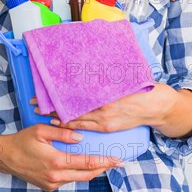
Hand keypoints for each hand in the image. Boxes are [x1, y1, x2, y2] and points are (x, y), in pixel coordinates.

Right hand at [0, 123, 124, 191]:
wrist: (5, 157)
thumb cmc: (23, 140)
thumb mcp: (42, 130)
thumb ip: (63, 133)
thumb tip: (81, 138)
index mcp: (56, 161)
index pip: (86, 163)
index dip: (104, 161)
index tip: (116, 159)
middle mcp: (55, 176)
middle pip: (86, 174)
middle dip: (103, 168)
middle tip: (118, 162)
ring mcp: (52, 183)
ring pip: (78, 178)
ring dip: (92, 171)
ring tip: (105, 162)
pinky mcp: (48, 186)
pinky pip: (69, 179)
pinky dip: (79, 173)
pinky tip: (86, 165)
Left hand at [30, 83, 175, 132]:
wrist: (156, 106)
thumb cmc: (141, 87)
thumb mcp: (124, 77)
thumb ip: (107, 75)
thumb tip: (91, 64)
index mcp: (106, 94)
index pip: (77, 94)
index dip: (59, 94)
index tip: (44, 89)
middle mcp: (102, 108)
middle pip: (71, 107)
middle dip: (52, 105)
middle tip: (35, 101)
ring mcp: (104, 119)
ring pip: (75, 119)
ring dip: (57, 116)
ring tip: (41, 112)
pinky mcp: (107, 127)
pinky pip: (85, 126)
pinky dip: (70, 125)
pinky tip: (59, 123)